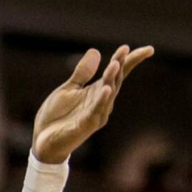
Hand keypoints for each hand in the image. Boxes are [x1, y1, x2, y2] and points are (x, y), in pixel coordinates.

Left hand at [31, 44, 153, 164]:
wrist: (43, 141)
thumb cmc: (56, 117)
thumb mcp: (68, 89)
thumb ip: (82, 73)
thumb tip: (96, 51)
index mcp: (97, 91)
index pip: (119, 73)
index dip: (131, 60)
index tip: (148, 50)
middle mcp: (101, 102)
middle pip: (115, 80)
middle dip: (120, 64)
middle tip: (124, 50)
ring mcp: (96, 114)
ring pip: (107, 94)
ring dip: (111, 79)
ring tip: (115, 64)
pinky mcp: (86, 125)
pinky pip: (96, 111)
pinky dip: (102, 100)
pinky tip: (106, 89)